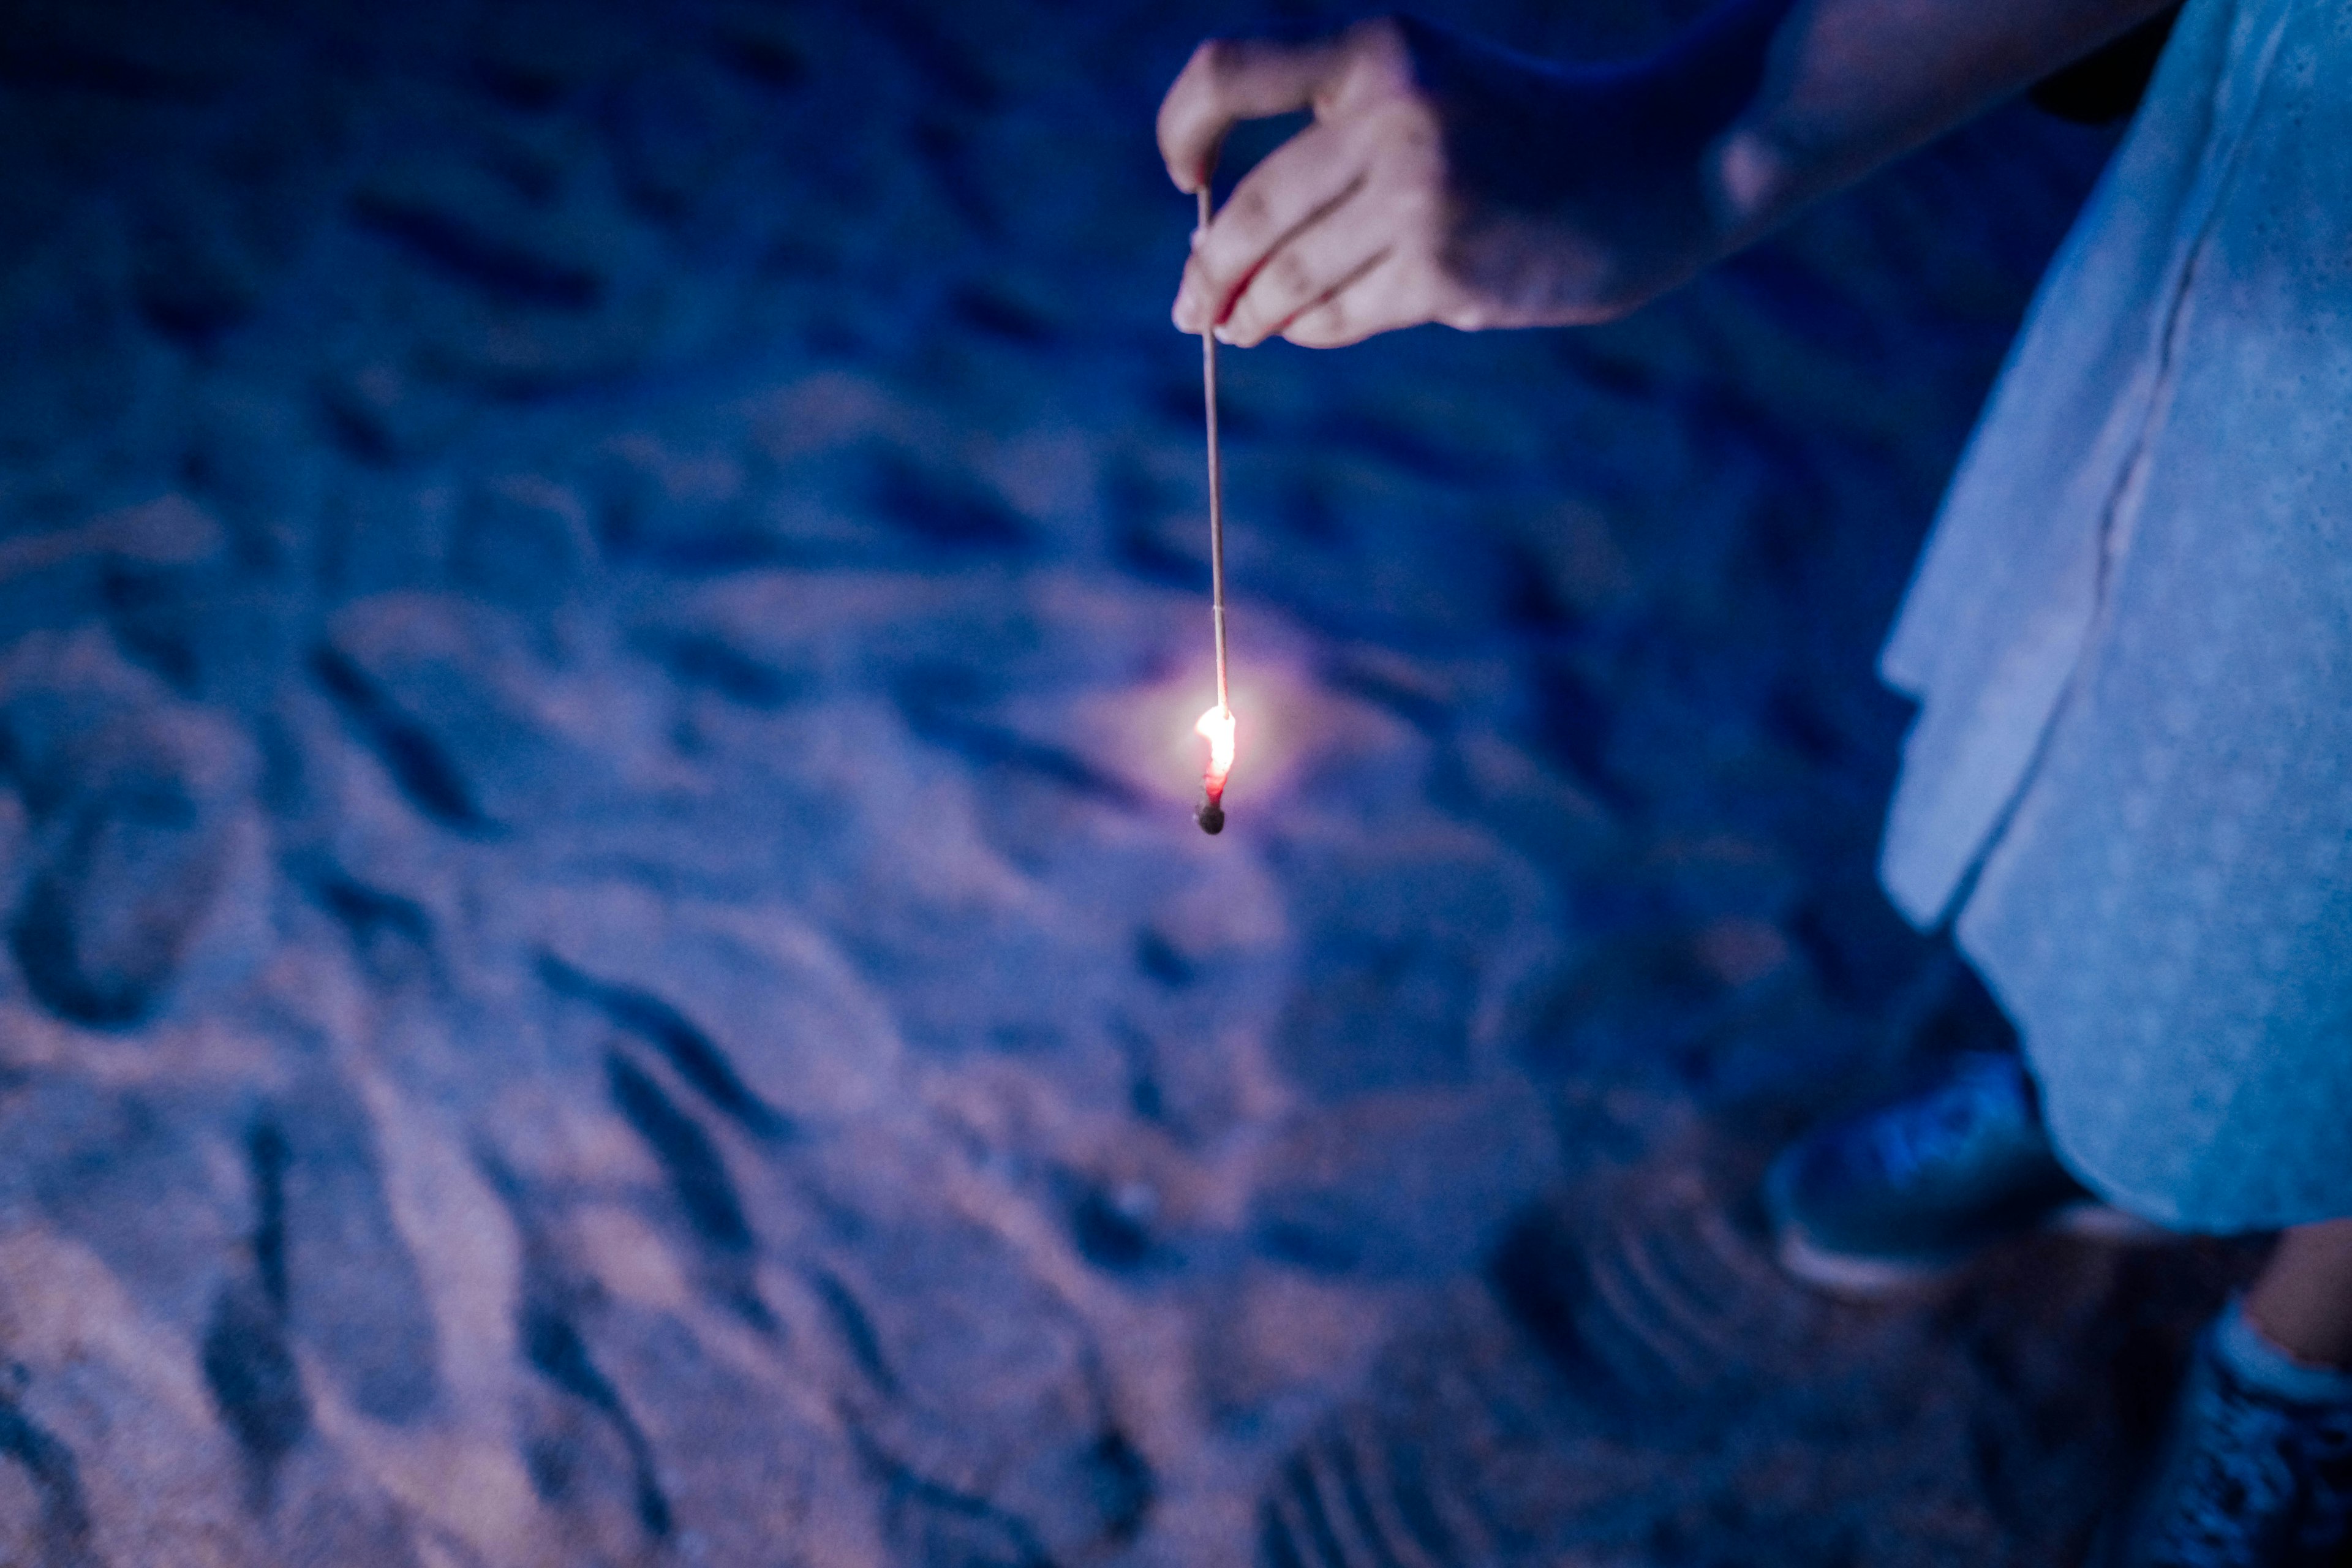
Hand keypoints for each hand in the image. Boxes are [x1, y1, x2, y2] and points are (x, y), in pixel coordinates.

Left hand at [1158, 16, 1743, 348]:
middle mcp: (1392, 116)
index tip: (1188, 181)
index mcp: (1377, 50)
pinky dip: (1312, 326)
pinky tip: (1305, 326)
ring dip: (1250, 314)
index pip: (1227, 75)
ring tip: (1237, 327)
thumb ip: (1335, 136)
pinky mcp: (1445, 272)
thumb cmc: (1520, 132)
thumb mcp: (1426, 87)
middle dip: (1208, 272)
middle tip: (1190, 306)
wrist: (1653, 166)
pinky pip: (1342, 313)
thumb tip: (1222, 244)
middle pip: (1251, 213)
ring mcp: (1420, 198)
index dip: (1183, 130)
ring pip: (1291, 278)